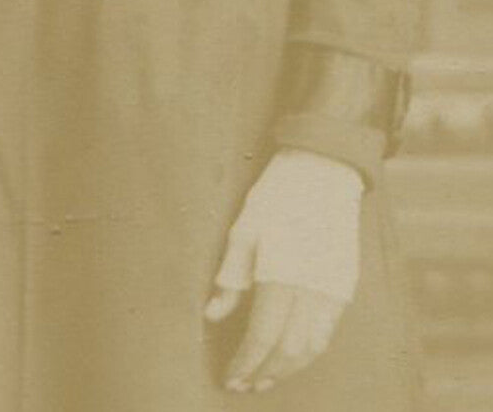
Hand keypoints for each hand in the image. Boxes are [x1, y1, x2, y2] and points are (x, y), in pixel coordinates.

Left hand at [204, 147, 363, 393]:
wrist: (323, 171)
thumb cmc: (276, 196)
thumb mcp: (242, 228)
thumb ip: (230, 276)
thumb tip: (212, 315)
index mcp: (282, 275)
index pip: (262, 336)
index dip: (245, 363)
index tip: (229, 378)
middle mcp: (312, 289)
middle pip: (289, 350)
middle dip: (265, 373)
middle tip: (243, 385)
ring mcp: (333, 289)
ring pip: (313, 348)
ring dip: (288, 370)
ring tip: (265, 379)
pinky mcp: (345, 285)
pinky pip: (328, 332)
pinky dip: (308, 352)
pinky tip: (292, 355)